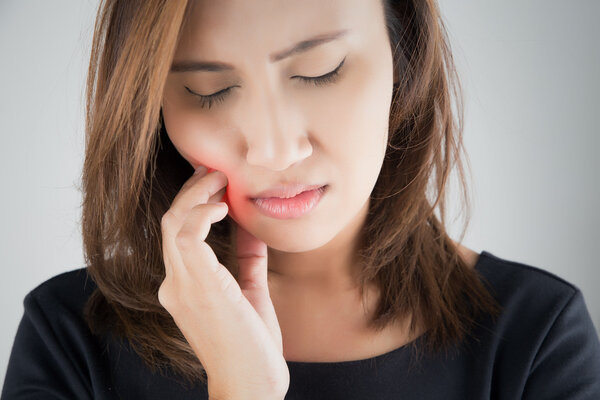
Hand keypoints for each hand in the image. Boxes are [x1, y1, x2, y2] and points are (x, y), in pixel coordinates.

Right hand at [158, 166, 288, 398]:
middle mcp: (175, 283)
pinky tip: (224, 207)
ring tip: (221, 180)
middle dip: (193, 191)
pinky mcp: (196, 286)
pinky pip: (186, 235)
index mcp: (184, 286)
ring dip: (197, 194)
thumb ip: (246, 257)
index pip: (177, 233)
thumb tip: (251, 223)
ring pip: (173, 222)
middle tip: (217, 171)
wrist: (252, 384)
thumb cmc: (252, 343)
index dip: (193, 202)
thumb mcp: (250, 289)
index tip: (216, 183)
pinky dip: (202, 213)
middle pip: (171, 221)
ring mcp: (181, 285)